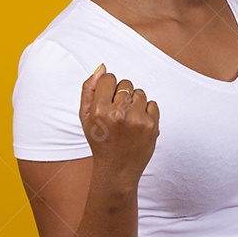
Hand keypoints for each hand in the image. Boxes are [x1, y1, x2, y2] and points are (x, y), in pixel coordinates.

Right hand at [79, 64, 160, 187]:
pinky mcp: (152, 125)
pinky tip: (137, 125)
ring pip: (139, 92)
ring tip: (127, 120)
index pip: (109, 78)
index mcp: (99, 111)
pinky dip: (146, 112)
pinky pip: (152, 103)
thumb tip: (102, 67)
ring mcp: (137, 120)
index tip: (108, 101)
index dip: (108, 88)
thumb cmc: (100, 141)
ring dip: (134, 102)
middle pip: (125, 84)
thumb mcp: (85, 117)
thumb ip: (89, 89)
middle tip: (117, 114)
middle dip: (121, 95)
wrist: (117, 169)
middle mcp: (118, 114)